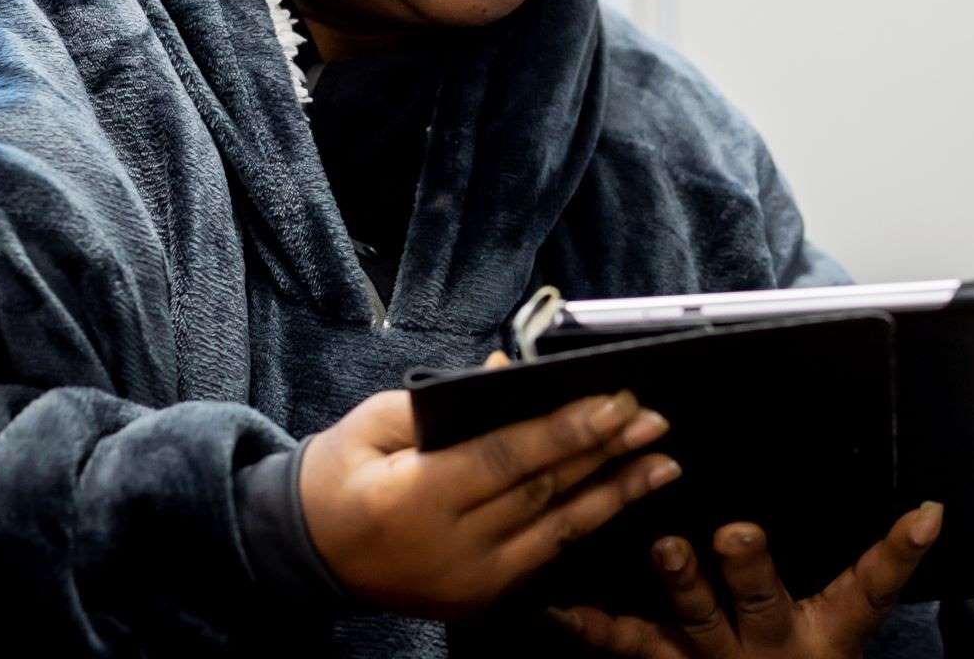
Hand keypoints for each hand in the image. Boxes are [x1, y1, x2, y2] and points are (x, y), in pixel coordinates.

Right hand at [298, 386, 678, 618]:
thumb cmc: (342, 474)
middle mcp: (449, 548)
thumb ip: (443, 399)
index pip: (507, 458)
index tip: (618, 400)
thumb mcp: (375, 423)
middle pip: (542, 493)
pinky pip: (546, 559)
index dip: (567, 429)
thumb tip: (509, 372)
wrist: (309, 553)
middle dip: (605, 453)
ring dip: (616, 494)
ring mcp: (468, 582)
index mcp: (415, 498)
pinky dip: (588, 525)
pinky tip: (623, 500)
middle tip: (654, 420)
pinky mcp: (480, 602)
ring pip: (557, 532)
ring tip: (664, 463)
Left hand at [549, 502, 943, 657]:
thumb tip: (930, 510)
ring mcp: (710, 657)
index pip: (868, 588)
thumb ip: (884, 564)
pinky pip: (627, 643)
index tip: (919, 516)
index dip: (893, 554)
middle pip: (762, 603)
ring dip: (680, 583)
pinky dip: (592, 624)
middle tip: (736, 532)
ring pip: (693, 619)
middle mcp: (766, 645)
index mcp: (823, 628)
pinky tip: (560, 605)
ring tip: (666, 546)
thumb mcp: (847, 614)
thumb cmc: (806, 653)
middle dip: (749, 570)